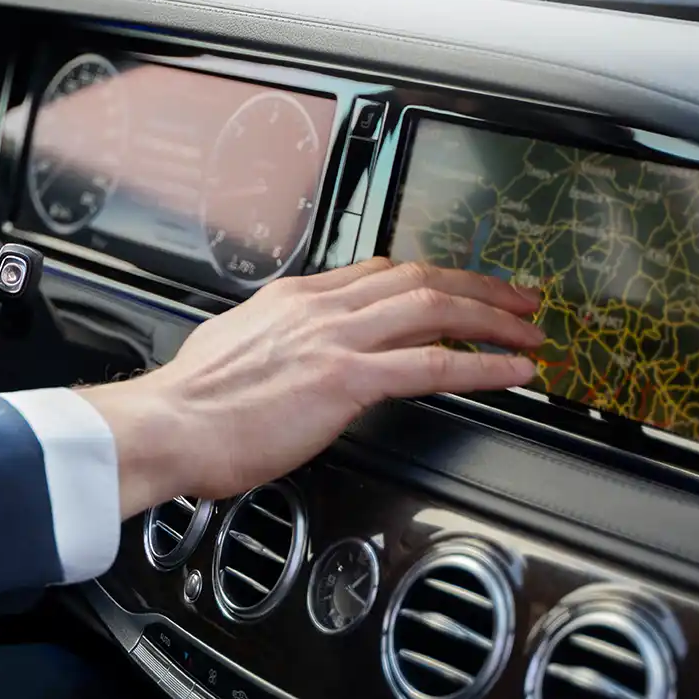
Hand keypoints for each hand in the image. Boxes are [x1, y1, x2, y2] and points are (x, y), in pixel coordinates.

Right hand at [76, 258, 543, 517]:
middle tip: (518, 300)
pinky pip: (433, 364)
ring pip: (436, 309)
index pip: (377, 273)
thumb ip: (271, 345)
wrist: (168, 425)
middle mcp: (319, 308)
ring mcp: (335, 339)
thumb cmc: (190, 406)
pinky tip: (513, 371)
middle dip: (479, 286)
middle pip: (419, 279)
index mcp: (292, 300)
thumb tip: (287, 358)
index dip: (430, 279)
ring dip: (494, 317)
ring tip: (531, 330)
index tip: (457, 289)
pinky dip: (483, 364)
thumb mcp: (232, 351)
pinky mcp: (346, 380)